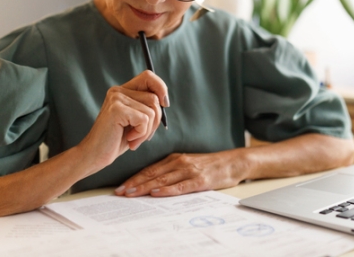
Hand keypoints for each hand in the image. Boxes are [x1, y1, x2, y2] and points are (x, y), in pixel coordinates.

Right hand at [78, 70, 167, 171]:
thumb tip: (165, 100)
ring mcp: (116, 99)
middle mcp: (118, 90)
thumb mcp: (135, 120)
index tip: (165, 105)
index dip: (161, 88)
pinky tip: (129, 139)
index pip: (148, 77)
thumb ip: (147, 106)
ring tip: (133, 139)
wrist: (94, 155)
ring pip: (152, 110)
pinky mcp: (117, 109)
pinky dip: (141, 134)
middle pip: (154, 98)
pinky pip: (144, 120)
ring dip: (147, 130)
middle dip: (155, 121)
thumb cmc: (116, 140)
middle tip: (141, 135)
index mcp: (122, 90)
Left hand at [115, 150, 247, 197]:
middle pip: (152, 174)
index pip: (149, 169)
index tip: (120, 187)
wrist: (233, 162)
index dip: (134, 178)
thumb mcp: (188, 164)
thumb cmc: (209, 166)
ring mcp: (189, 171)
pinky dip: (167, 190)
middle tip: (119, 192)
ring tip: (131, 194)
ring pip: (162, 180)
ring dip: (145, 187)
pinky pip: (181, 186)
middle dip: (134, 184)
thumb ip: (172, 171)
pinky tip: (157, 194)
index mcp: (174, 159)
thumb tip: (152, 184)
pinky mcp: (200, 180)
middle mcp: (179, 163)